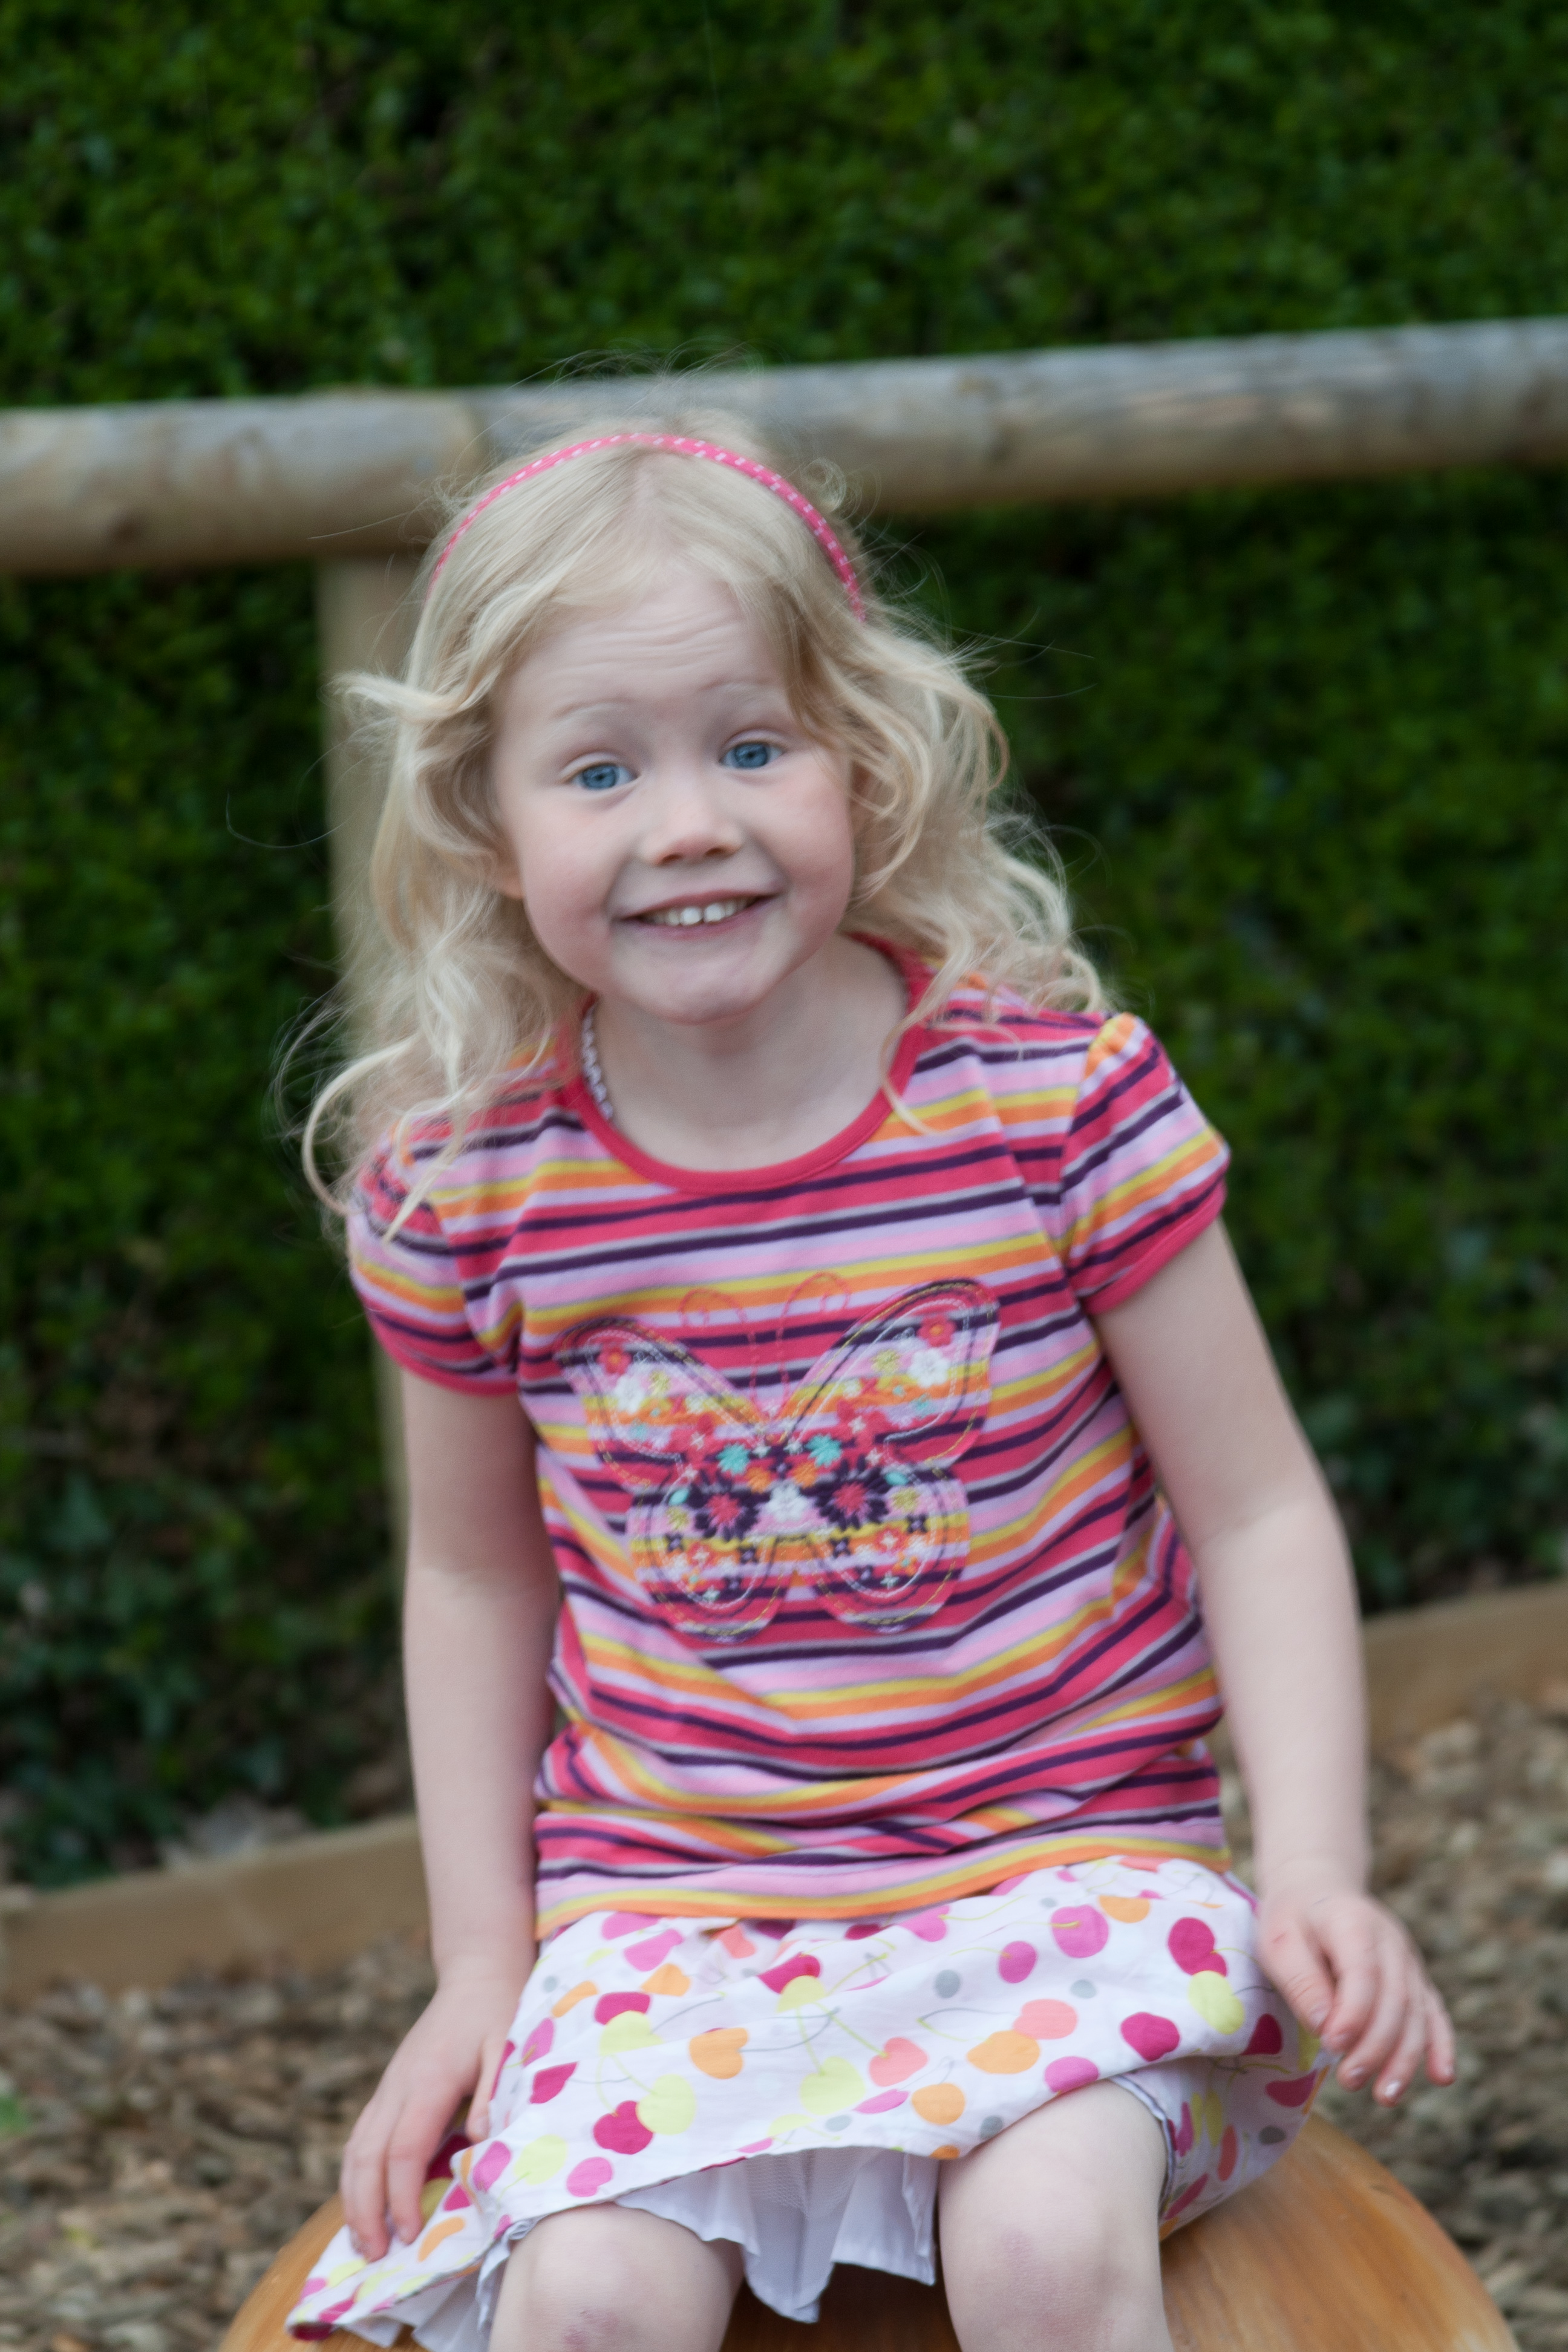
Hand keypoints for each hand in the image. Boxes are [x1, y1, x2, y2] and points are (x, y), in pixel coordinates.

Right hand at [340, 1955, 529, 2258]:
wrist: (477, 1974)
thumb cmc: (500, 2010)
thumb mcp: (510, 2046)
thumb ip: (496, 2093)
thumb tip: (480, 2143)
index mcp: (429, 2080)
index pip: (403, 2149)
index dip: (401, 2197)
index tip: (409, 2237)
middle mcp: (399, 2086)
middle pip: (366, 2156)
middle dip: (365, 2209)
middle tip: (374, 2256)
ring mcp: (389, 2086)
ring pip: (356, 2148)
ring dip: (353, 2197)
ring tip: (361, 2241)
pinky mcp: (390, 2088)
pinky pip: (361, 2137)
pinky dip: (356, 2174)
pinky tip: (362, 2201)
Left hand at [1257, 1867, 1453, 2104]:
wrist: (1318, 1891)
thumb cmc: (1293, 1920)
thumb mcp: (1279, 1941)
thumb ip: (1302, 1980)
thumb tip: (1327, 2027)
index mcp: (1353, 1922)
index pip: (1363, 1972)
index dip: (1353, 2012)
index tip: (1333, 2045)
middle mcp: (1391, 1941)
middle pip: (1395, 1999)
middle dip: (1375, 2046)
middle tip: (1350, 2081)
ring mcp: (1408, 1960)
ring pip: (1416, 2013)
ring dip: (1404, 2057)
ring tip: (1385, 2096)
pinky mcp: (1414, 1979)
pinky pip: (1433, 2012)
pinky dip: (1440, 2045)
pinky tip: (1441, 2078)